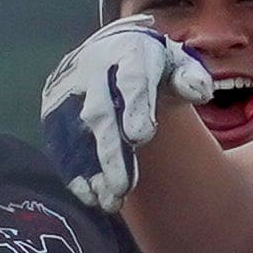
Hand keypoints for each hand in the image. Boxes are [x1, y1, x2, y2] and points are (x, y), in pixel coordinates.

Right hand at [41, 17, 213, 211]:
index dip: (135, 105)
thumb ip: (191, 78)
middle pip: (100, 111)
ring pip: (76, 132)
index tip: (141, 137)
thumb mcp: (177, 63)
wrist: (109, 50)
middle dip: (110, 151)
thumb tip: (199, 91)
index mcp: (129, 51)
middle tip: (123, 187)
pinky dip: (73, 171)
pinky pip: (59, 142)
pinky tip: (90, 195)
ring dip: (91, 169)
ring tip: (110, 201)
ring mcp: (68, 89)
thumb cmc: (152, 66)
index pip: (132, 78)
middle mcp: (93, 68)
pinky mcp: (53, 109)